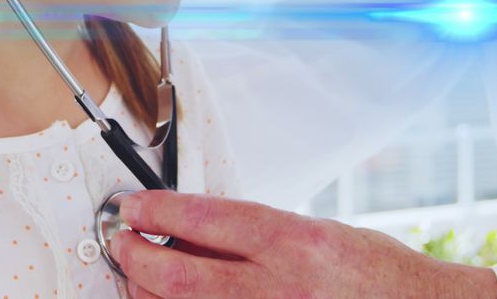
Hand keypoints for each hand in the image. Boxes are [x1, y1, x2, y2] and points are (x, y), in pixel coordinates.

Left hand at [110, 191, 496, 298]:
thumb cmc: (376, 274)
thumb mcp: (317, 233)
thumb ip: (255, 234)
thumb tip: (188, 230)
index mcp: (296, 244)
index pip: (207, 220)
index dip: (158, 211)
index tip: (132, 207)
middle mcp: (282, 288)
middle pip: (181, 276)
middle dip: (136, 257)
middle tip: (120, 242)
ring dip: (148, 294)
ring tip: (137, 277)